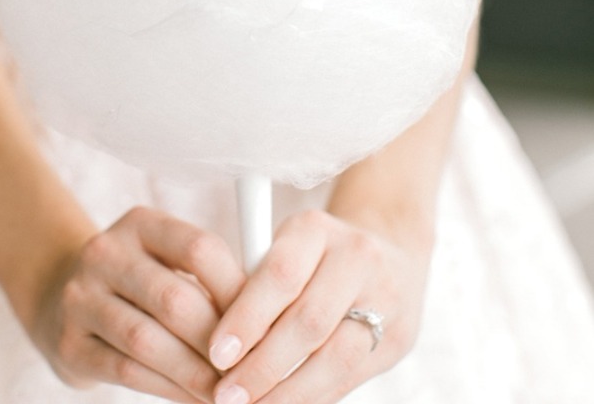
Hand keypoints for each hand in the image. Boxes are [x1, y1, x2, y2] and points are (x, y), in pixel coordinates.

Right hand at [31, 205, 246, 402]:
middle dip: (219, 341)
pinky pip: (127, 371)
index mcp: (141, 224)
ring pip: (149, 342)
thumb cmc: (138, 281)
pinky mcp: (70, 343)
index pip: (199, 248)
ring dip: (195, 374)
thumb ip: (206, 278)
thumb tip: (266, 320)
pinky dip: (168, 389)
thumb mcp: (164, 260)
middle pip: (175, 300)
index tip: (265, 323)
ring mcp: (81, 297)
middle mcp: (106, 253)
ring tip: (226, 393)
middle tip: (250, 370)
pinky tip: (194, 399)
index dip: (237, 289)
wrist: (60, 296)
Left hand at [206, 210, 429, 403]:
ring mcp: (384, 297)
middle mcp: (356, 257)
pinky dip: (315, 396)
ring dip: (291, 392)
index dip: (247, 318)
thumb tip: (220, 346)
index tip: (218, 354)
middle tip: (228, 395)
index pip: (280, 275)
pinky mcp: (399, 335)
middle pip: (309, 320)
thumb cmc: (316, 255)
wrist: (388, 252)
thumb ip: (259, 285)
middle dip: (264, 366)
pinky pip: (352, 375)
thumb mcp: (286, 248)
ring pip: (336, 356)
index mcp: (315, 229)